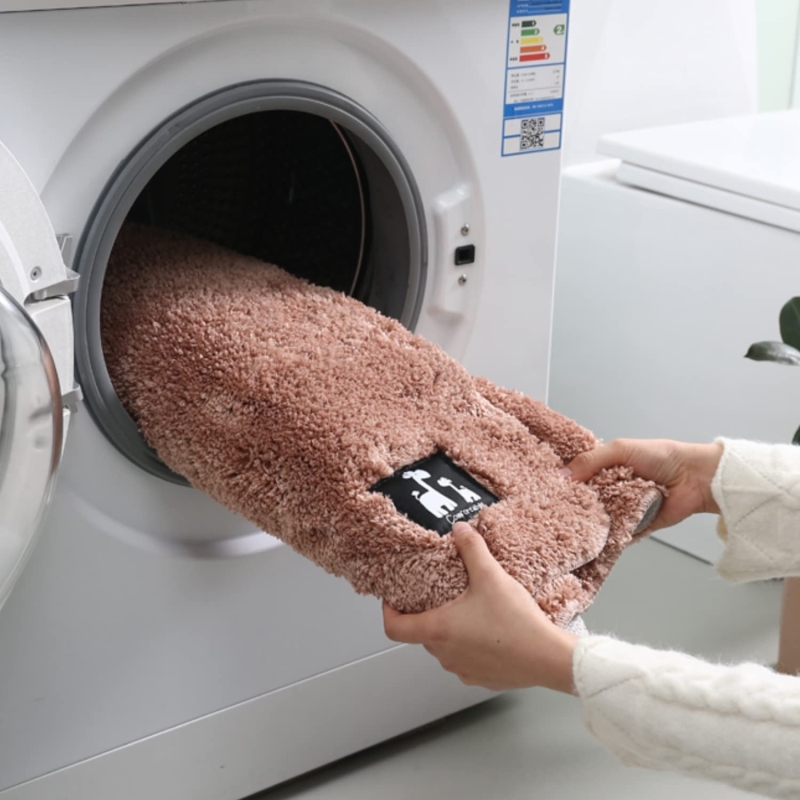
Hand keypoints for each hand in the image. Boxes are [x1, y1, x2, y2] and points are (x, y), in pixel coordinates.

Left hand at [382, 523, 577, 693]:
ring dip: (450, 631)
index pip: (394, 628)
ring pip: (444, 648)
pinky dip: (469, 646)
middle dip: (427, 614)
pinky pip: (465, 661)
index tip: (394, 599)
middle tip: (441, 594)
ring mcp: (462, 670)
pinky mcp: (481, 678)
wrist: (548, 659)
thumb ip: (472, 549)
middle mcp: (445, 654)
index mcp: (439, 630)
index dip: (388, 612)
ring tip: (469, 610)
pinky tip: (489, 631)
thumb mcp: (491, 576)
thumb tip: (460, 530)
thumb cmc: (517, 623)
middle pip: (422, 634)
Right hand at [565, 439, 722, 531]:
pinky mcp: (634, 527)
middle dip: (572, 505)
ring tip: (565, 530)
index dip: (564, 482)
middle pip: (585, 500)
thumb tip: (561, 476)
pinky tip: (588, 542)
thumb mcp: (620, 450)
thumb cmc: (660, 457)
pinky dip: (606, 538)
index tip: (545, 490)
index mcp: (606, 467)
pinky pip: (616, 535)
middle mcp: (611, 488)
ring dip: (587, 523)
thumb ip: (590, 461)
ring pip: (598, 519)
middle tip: (550, 513)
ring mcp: (622, 509)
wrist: (694, 479)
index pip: (578, 476)